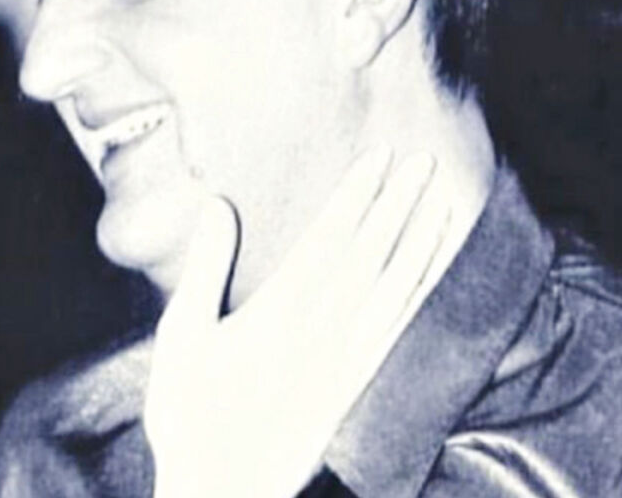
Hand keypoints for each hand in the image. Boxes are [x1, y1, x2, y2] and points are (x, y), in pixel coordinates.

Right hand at [143, 148, 449, 497]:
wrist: (221, 489)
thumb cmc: (189, 413)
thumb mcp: (182, 336)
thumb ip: (205, 269)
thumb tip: (216, 206)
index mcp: (279, 314)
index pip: (328, 239)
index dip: (357, 195)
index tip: (380, 157)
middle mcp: (323, 332)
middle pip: (369, 255)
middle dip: (397, 204)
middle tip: (423, 161)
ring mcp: (344, 360)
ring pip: (392, 289)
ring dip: (419, 241)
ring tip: (440, 202)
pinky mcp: (354, 386)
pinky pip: (394, 330)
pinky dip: (416, 294)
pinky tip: (429, 269)